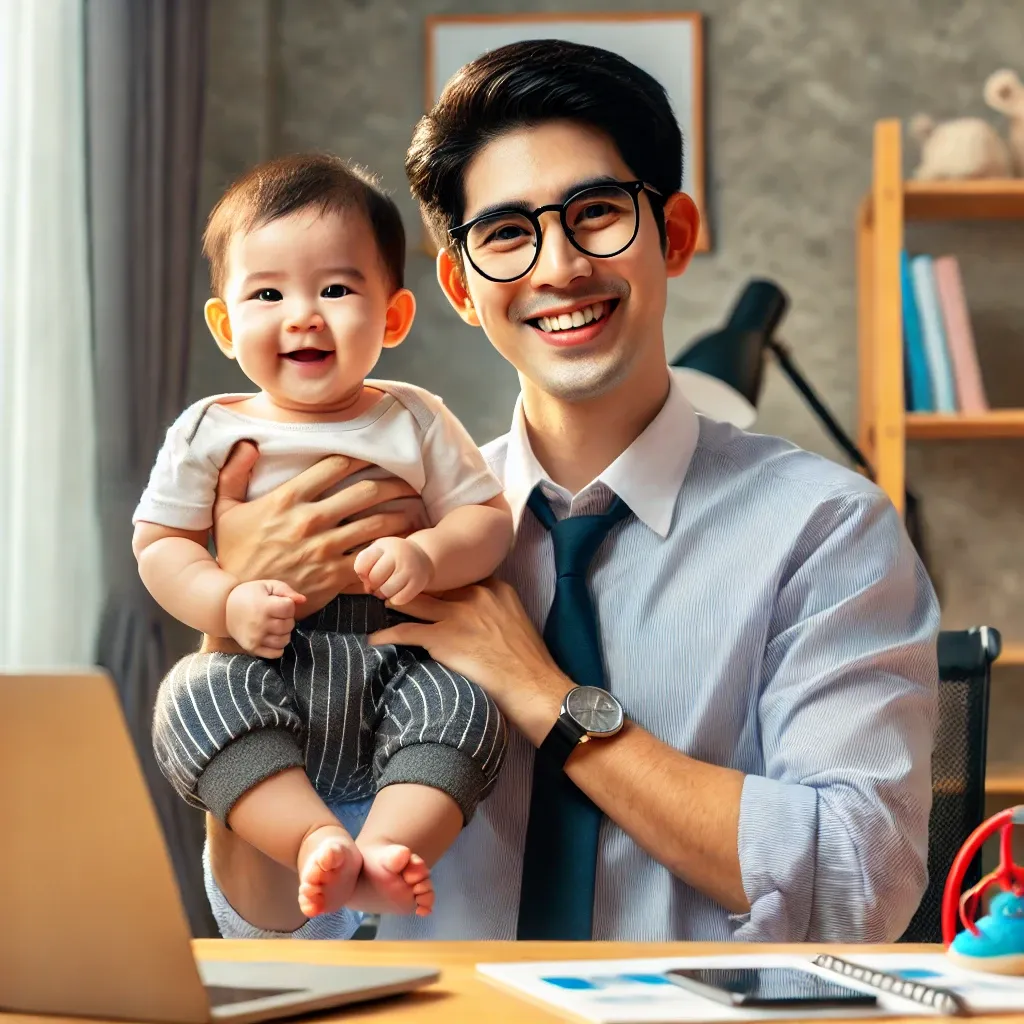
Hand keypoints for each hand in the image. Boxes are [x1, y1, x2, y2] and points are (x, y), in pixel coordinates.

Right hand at [212, 441, 426, 613]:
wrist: (238, 601)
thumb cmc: (233, 553)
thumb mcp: (225, 510)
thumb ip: (233, 474)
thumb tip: (247, 443)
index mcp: (287, 499)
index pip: (334, 466)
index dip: (360, 457)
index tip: (376, 455)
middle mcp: (309, 521)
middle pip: (363, 492)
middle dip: (390, 483)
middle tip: (407, 480)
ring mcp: (323, 549)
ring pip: (375, 524)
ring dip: (399, 514)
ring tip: (413, 508)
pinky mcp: (333, 576)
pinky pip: (370, 559)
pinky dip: (389, 551)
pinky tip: (402, 545)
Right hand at [225, 579, 305, 657]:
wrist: (223, 609)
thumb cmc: (249, 595)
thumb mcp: (267, 586)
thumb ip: (287, 591)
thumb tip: (303, 600)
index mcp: (264, 606)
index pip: (290, 608)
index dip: (287, 604)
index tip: (277, 602)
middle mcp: (260, 624)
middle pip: (289, 625)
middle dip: (286, 618)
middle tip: (275, 614)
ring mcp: (256, 638)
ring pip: (285, 640)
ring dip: (284, 632)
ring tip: (274, 625)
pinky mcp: (253, 648)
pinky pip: (276, 653)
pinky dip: (278, 646)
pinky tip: (272, 636)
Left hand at [353, 537, 434, 604]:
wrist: (421, 557)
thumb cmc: (392, 557)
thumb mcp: (377, 552)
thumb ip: (365, 565)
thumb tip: (368, 588)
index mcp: (384, 546)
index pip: (362, 565)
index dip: (361, 574)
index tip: (367, 573)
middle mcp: (398, 555)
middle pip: (374, 579)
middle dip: (372, 585)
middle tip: (377, 584)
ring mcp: (409, 569)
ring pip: (386, 591)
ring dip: (382, 594)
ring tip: (385, 589)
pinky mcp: (417, 583)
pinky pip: (398, 599)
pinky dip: (394, 599)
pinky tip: (395, 592)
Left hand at [369, 580, 571, 742]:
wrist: (534, 686)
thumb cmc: (529, 663)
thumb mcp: (517, 622)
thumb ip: (496, 611)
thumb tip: (479, 619)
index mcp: (497, 589)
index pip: (458, 577)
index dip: (439, 581)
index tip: (425, 583)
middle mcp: (476, 596)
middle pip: (434, 586)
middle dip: (414, 587)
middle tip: (393, 588)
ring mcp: (458, 615)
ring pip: (416, 602)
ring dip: (395, 603)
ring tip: (379, 604)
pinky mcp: (444, 638)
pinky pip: (406, 631)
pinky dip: (387, 635)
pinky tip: (374, 639)